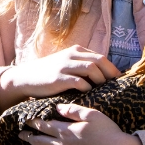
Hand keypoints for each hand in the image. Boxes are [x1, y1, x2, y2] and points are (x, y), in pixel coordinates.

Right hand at [0, 46, 120, 111]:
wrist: (26, 78)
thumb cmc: (49, 74)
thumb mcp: (66, 63)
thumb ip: (81, 65)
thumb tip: (102, 75)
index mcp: (76, 51)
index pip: (101, 57)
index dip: (111, 69)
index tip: (118, 81)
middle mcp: (71, 55)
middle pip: (99, 60)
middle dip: (110, 74)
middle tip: (116, 87)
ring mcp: (64, 66)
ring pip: (91, 69)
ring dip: (100, 80)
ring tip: (103, 91)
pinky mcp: (58, 78)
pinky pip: (79, 82)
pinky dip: (87, 88)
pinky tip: (88, 94)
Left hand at [19, 104, 144, 144]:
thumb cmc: (107, 132)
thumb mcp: (91, 115)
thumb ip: (72, 111)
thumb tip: (57, 108)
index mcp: (66, 132)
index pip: (45, 126)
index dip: (34, 123)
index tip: (25, 121)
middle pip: (41, 142)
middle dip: (30, 138)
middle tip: (20, 135)